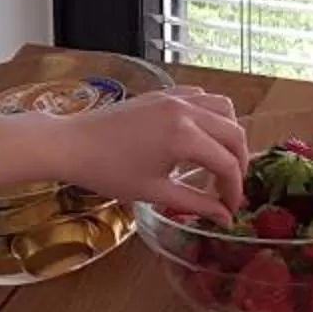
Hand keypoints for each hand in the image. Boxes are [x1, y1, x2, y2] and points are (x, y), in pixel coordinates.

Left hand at [56, 86, 248, 220]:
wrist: (72, 144)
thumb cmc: (109, 172)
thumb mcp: (155, 192)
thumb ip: (196, 204)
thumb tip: (225, 218)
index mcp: (185, 137)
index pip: (227, 163)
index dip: (234, 189)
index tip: (230, 209)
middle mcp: (186, 111)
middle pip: (234, 133)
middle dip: (239, 163)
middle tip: (229, 188)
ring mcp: (175, 97)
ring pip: (223, 108)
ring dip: (229, 134)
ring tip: (219, 159)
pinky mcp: (164, 94)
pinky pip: (201, 97)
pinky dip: (211, 115)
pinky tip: (200, 136)